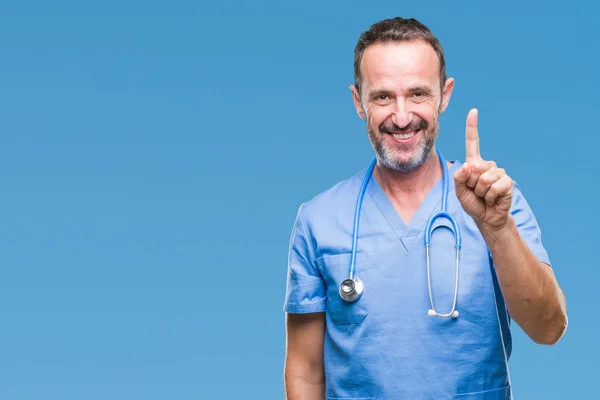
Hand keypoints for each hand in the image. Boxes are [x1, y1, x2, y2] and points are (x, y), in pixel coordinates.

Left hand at [454, 109, 512, 230]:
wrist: (486, 217)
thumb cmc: (472, 203)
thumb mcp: (459, 191)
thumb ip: (459, 178)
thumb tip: (468, 166)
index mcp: (474, 164)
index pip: (473, 142)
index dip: (472, 127)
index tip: (473, 111)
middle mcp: (487, 165)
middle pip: (475, 168)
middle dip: (472, 184)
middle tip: (475, 192)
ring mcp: (498, 172)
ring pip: (485, 178)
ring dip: (481, 192)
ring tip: (484, 196)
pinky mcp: (507, 181)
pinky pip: (495, 186)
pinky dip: (490, 196)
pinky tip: (493, 199)